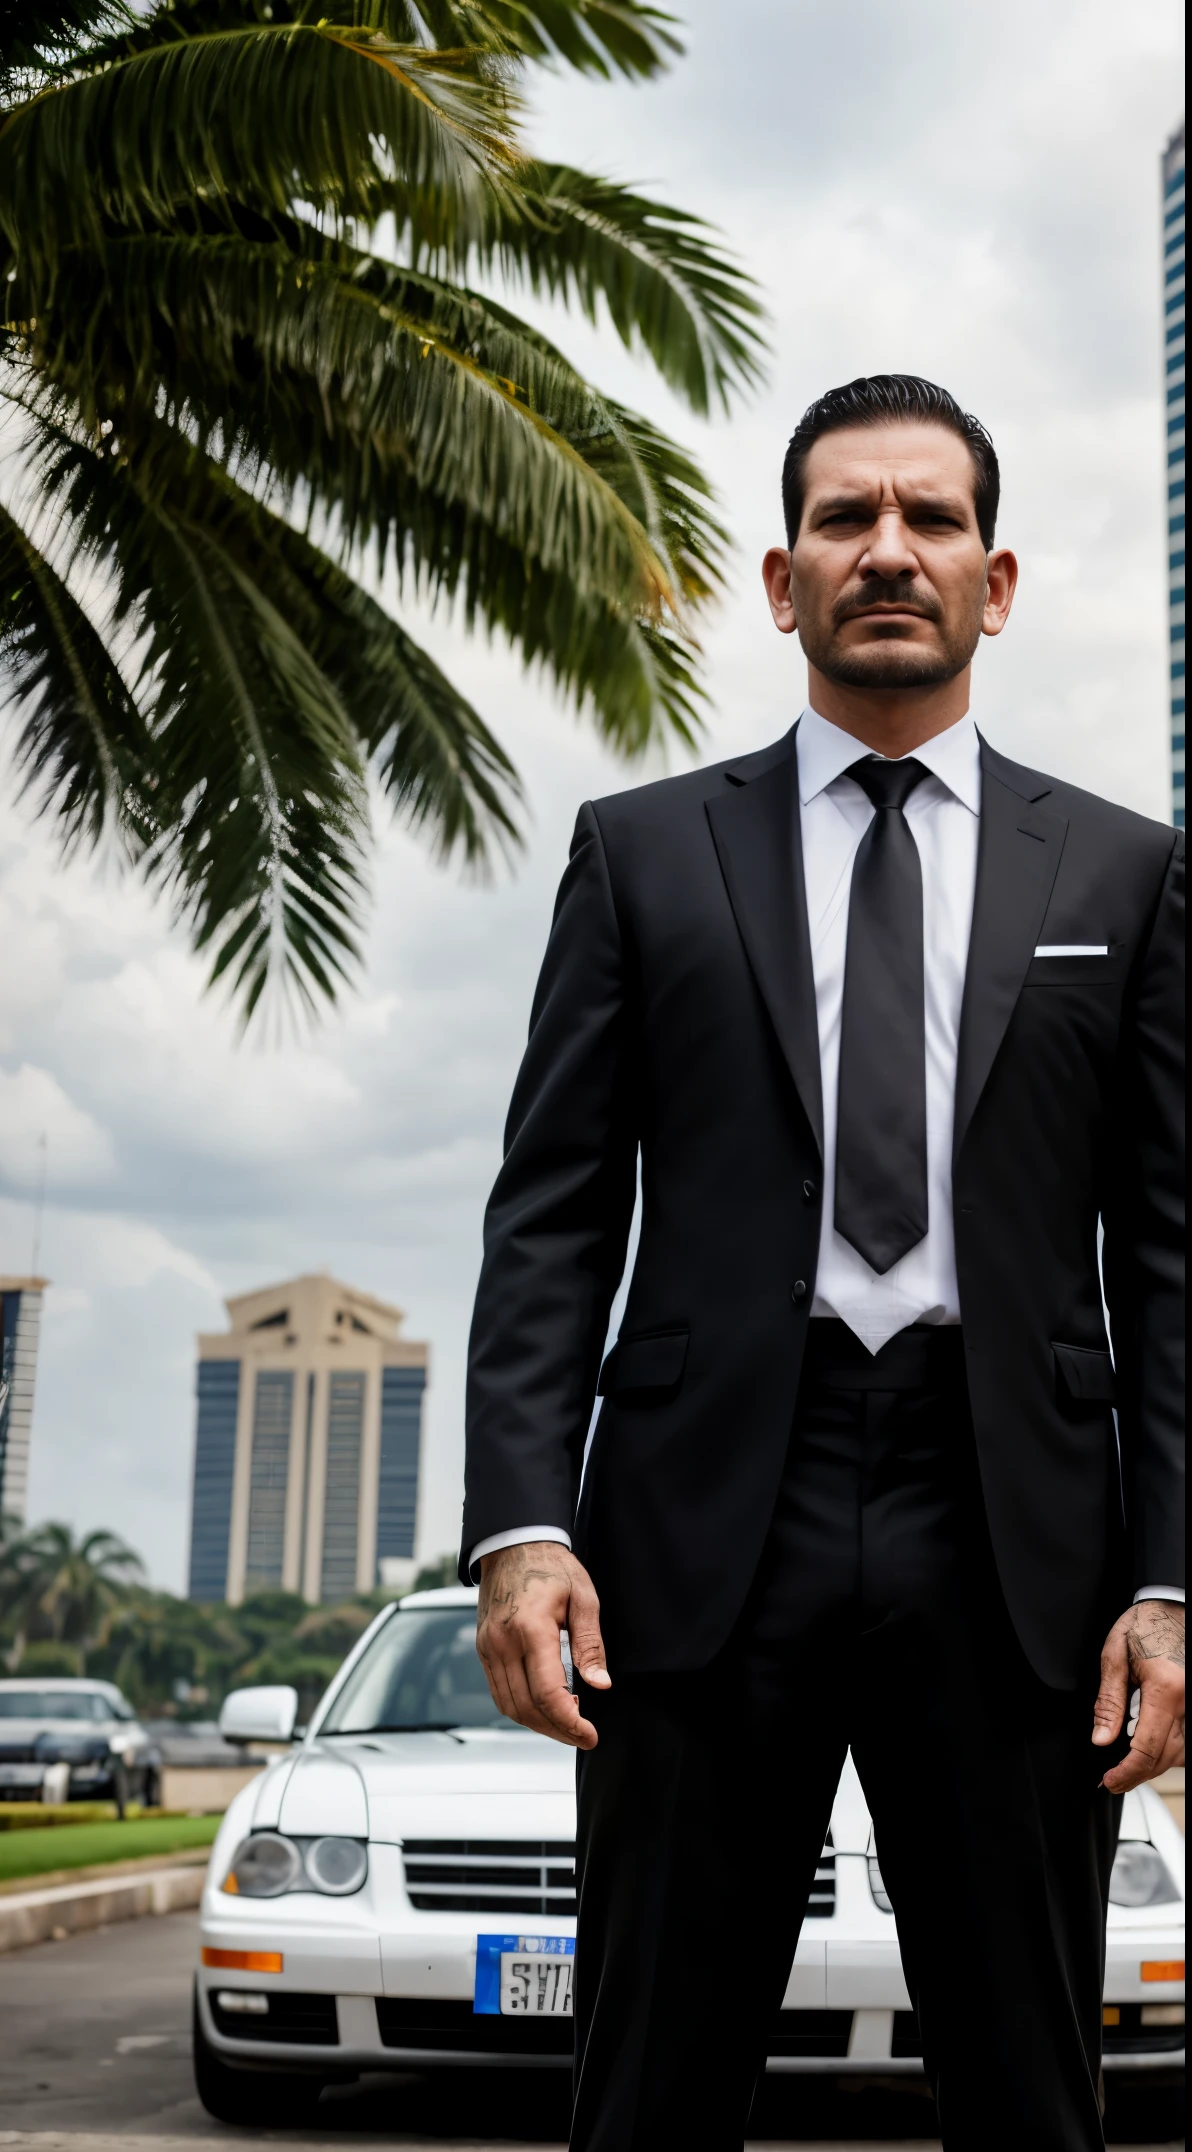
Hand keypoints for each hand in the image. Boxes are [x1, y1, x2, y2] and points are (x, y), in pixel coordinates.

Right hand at [476, 1542, 609, 1749]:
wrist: (512, 1544)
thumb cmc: (551, 1566)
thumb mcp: (583, 1597)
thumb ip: (591, 1644)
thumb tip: (600, 1684)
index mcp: (531, 1629)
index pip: (547, 1694)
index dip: (570, 1723)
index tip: (590, 1735)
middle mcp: (502, 1643)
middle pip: (526, 1708)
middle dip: (557, 1730)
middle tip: (582, 1735)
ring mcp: (488, 1647)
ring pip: (509, 1706)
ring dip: (538, 1724)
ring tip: (566, 1725)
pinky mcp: (483, 1649)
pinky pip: (498, 1692)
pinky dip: (520, 1709)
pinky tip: (543, 1708)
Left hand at [1092, 1601, 1184, 1792]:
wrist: (1171, 1605)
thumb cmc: (1144, 1624)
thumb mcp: (1115, 1656)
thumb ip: (1109, 1701)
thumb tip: (1102, 1740)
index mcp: (1167, 1689)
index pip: (1148, 1748)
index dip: (1127, 1772)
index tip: (1110, 1781)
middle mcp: (1190, 1702)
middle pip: (1167, 1757)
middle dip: (1139, 1774)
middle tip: (1114, 1778)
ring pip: (1183, 1755)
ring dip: (1157, 1764)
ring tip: (1130, 1764)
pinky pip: (1189, 1741)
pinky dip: (1173, 1750)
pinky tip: (1152, 1747)